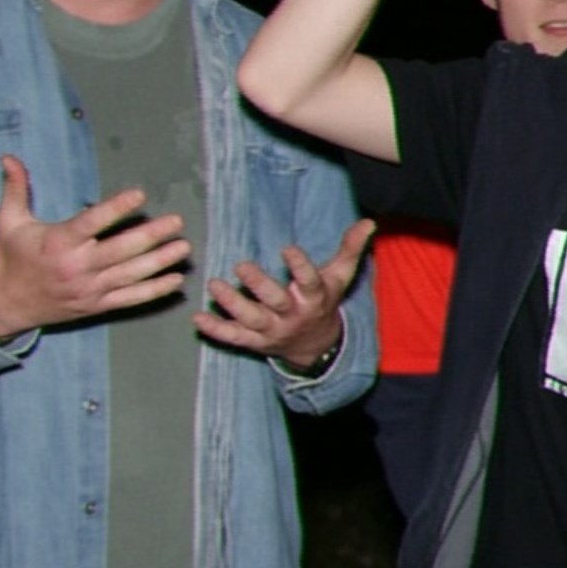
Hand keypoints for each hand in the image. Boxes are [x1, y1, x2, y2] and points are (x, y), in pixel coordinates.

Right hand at [0, 155, 191, 340]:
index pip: (91, 222)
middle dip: (151, 236)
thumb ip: (15, 189)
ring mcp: (88, 289)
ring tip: (184, 247)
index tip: (140, 194)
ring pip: (130, 275)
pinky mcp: (95, 306)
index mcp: (57, 243)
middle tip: (177, 221)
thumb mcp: (8, 222)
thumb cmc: (11, 258)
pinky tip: (176, 280)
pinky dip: (154, 291)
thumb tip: (8, 156)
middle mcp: (76, 267)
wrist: (3, 306)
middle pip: (120, 251)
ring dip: (160, 262)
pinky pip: (129, 299)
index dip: (116, 208)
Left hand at [191, 217, 374, 369]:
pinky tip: (198, 319)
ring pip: (250, 319)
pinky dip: (215, 330)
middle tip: (241, 265)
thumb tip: (368, 221)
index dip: (299, 266)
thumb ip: (350, 248)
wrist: (315, 345)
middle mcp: (293, 315)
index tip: (287, 248)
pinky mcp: (254, 342)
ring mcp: (272, 331)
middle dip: (259, 285)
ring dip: (231, 304)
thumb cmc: (324, 301)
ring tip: (213, 285)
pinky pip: (233, 337)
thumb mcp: (340, 276)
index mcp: (314, 298)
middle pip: (276, 302)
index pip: (308, 282)